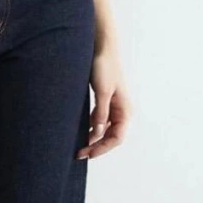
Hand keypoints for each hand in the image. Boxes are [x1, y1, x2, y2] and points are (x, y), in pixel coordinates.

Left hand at [77, 44, 129, 158]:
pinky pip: (98, 120)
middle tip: (79, 153)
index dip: (103, 148)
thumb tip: (97, 132)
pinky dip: (90, 127)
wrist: (101, 48)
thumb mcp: (102, 92)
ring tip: (78, 145)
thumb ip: (101, 113)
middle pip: (110, 137)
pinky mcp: (104, 100)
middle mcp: (121, 110)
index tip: (88, 154)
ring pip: (104, 130)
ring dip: (93, 138)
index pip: (117, 138)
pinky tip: (79, 130)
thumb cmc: (104, 67)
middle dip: (96, 146)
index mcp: (125, 110)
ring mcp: (113, 106)